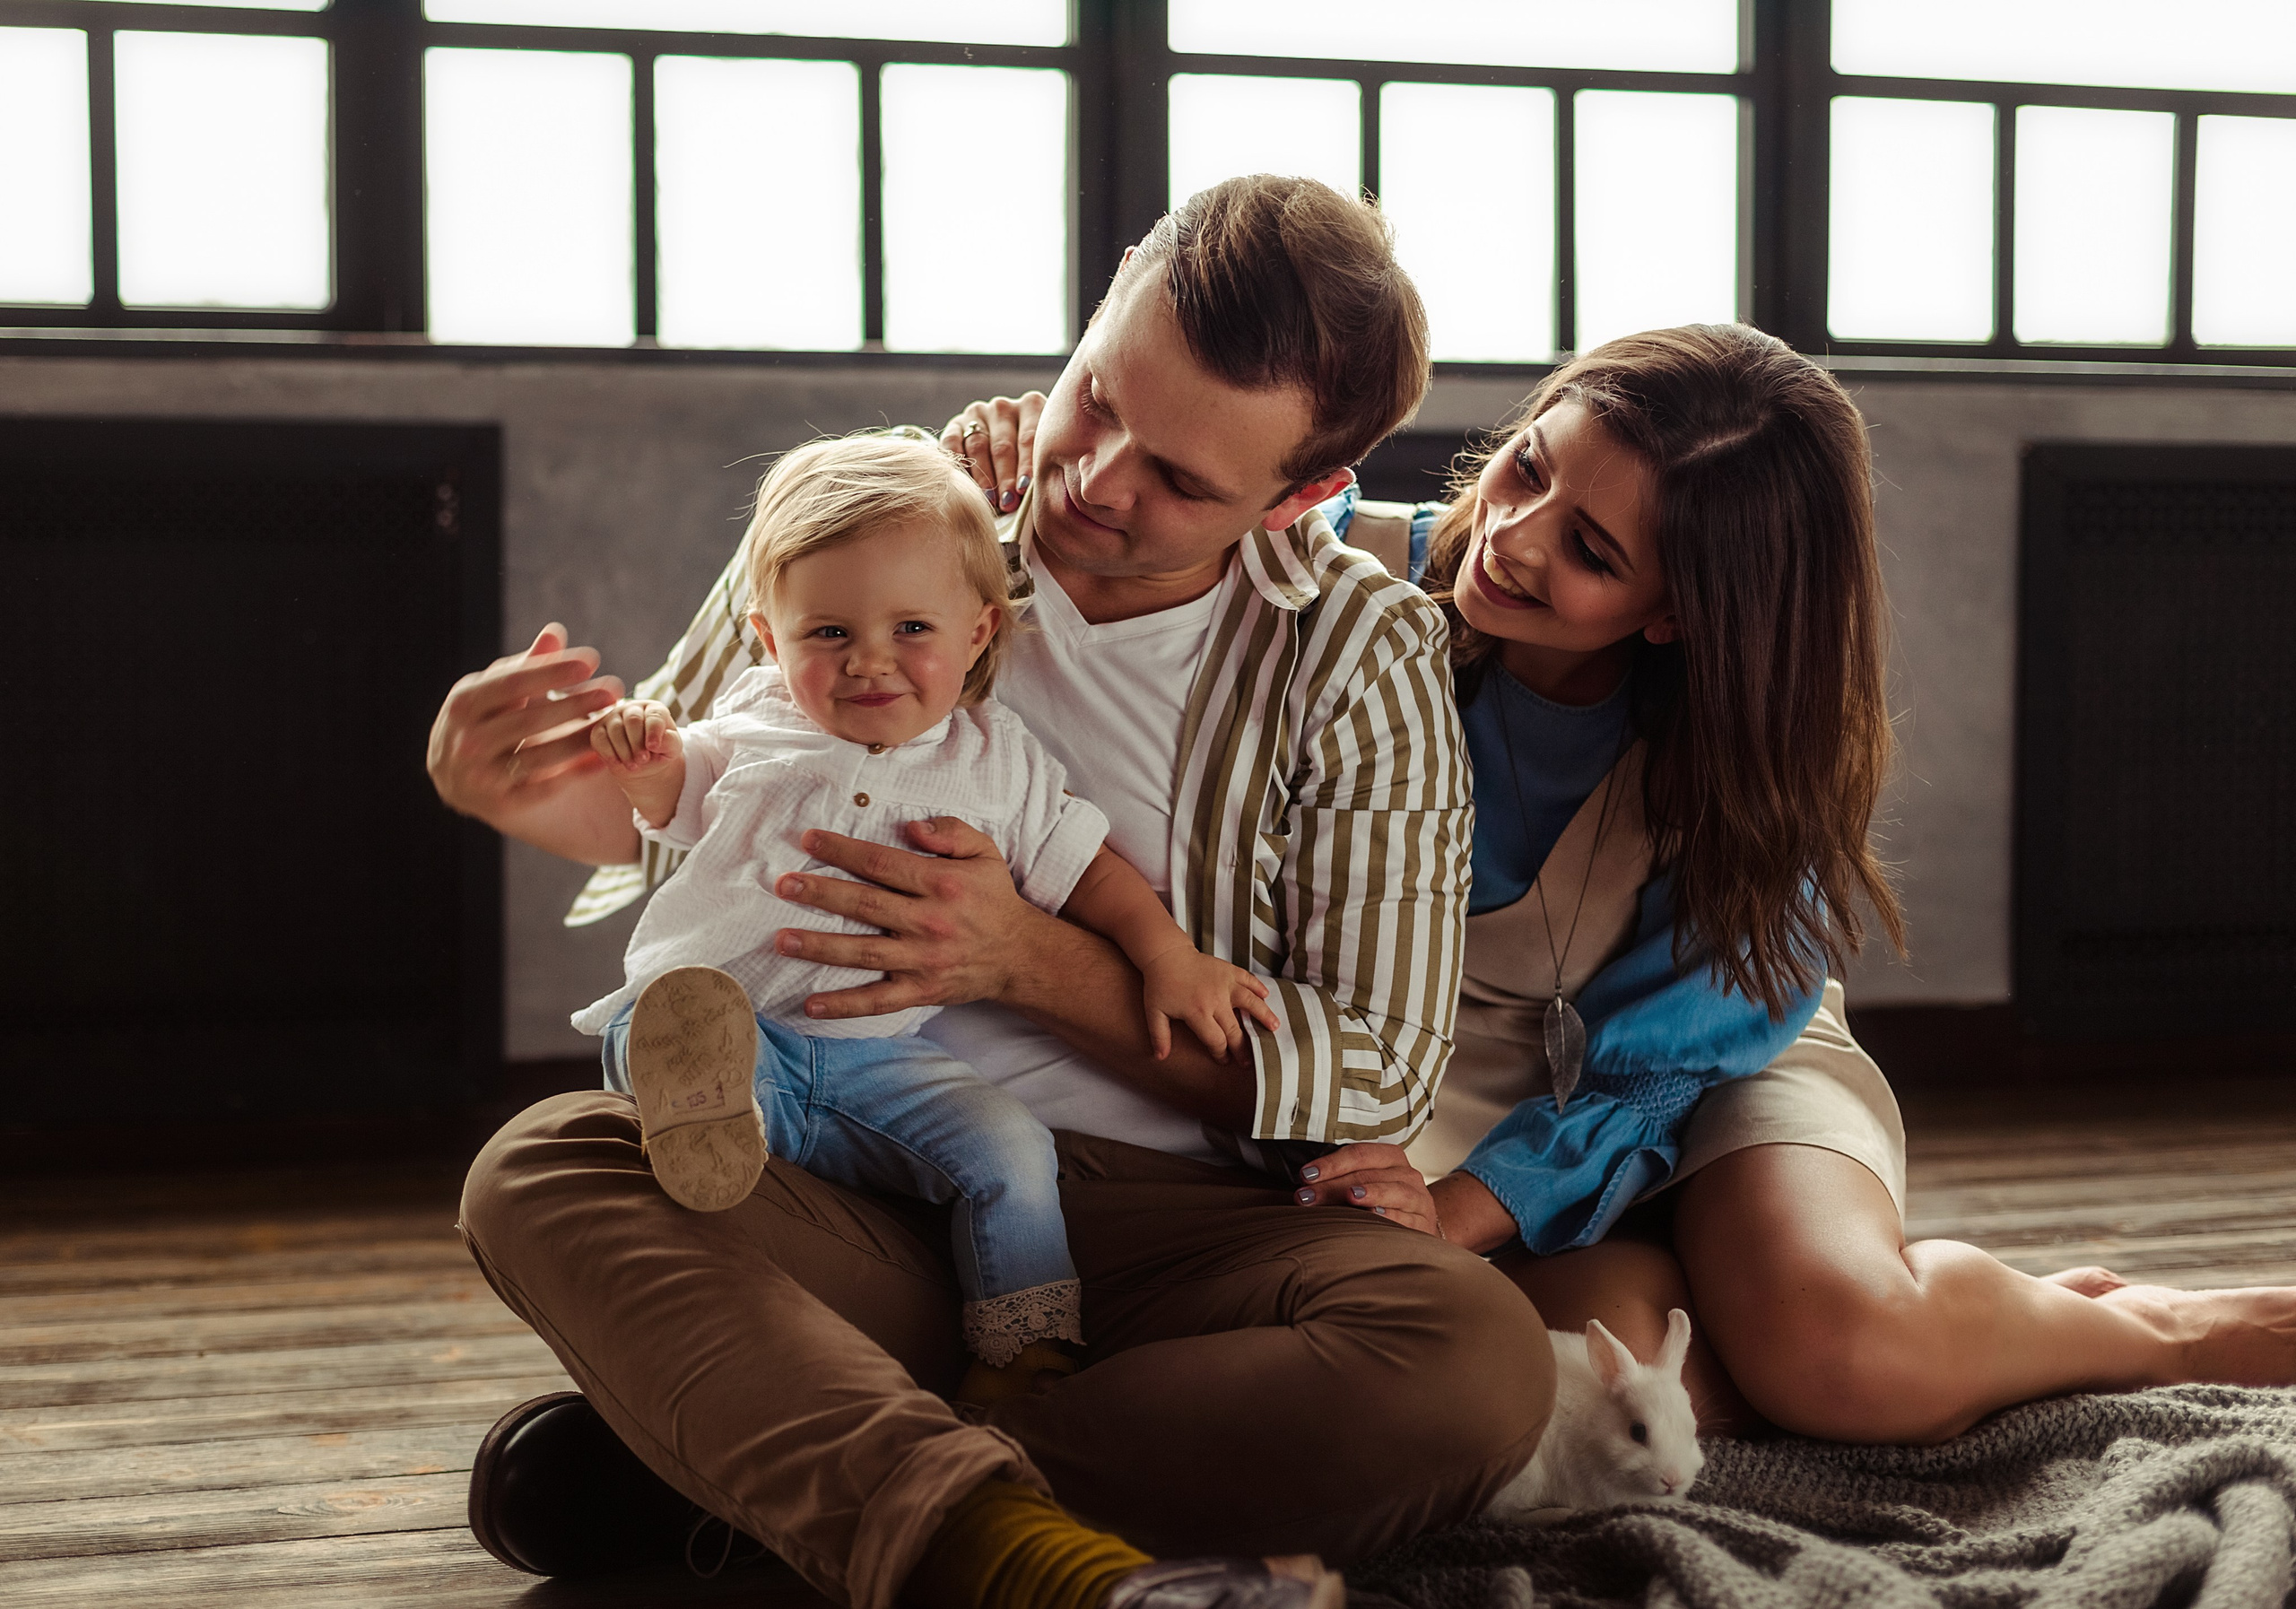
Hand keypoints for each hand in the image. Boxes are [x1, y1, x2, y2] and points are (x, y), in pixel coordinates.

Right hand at [426, 623, 624, 827]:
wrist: (452, 775)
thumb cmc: (481, 718)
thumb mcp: (494, 688)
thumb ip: (526, 664)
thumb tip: (556, 632)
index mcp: (464, 704)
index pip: (512, 683)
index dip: (552, 672)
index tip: (591, 660)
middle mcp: (468, 741)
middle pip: (530, 721)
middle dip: (575, 704)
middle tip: (614, 688)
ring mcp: (482, 776)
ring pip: (540, 756)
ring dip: (581, 738)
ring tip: (613, 719)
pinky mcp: (501, 803)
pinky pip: (545, 787)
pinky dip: (575, 773)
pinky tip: (603, 756)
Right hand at [589, 699, 680, 778]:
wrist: (642, 764)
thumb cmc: (660, 751)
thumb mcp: (672, 748)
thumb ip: (670, 742)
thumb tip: (656, 743)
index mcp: (654, 709)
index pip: (654, 715)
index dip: (653, 731)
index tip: (653, 747)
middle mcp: (633, 708)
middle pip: (633, 720)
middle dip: (637, 742)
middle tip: (643, 760)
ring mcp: (614, 717)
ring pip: (615, 729)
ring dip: (624, 750)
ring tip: (633, 766)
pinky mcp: (599, 729)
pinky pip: (599, 737)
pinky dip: (608, 752)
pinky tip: (617, 762)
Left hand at [773, 817, 1048, 1017]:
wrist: (1020, 955)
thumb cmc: (994, 899)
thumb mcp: (984, 852)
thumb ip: (950, 832)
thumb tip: (910, 826)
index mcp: (942, 884)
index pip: (882, 864)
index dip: (843, 851)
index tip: (808, 841)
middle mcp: (930, 921)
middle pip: (865, 906)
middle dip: (821, 894)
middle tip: (784, 885)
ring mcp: (923, 960)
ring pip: (864, 953)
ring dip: (821, 947)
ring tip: (782, 940)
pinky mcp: (921, 990)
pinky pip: (878, 1001)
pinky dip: (845, 1005)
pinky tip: (811, 1005)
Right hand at [941, 393, 1045, 514]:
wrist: (1005, 450)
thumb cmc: (1032, 462)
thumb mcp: (1042, 456)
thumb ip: (1043, 469)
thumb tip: (1037, 501)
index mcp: (1031, 406)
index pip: (1029, 438)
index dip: (1026, 465)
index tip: (1024, 489)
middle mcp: (1003, 407)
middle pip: (1002, 445)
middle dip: (1005, 477)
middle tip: (1008, 502)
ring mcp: (977, 414)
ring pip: (978, 446)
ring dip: (983, 476)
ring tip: (989, 500)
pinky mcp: (956, 424)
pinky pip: (952, 443)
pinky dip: (958, 463)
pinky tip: (964, 483)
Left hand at [1140, 946, 1277, 1062]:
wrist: (1166, 955)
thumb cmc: (1159, 985)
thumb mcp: (1154, 1012)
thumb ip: (1159, 1036)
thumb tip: (1160, 1057)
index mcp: (1197, 1012)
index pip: (1215, 1039)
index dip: (1221, 1053)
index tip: (1224, 1060)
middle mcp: (1215, 999)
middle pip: (1234, 1028)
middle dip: (1243, 1047)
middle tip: (1249, 1060)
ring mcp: (1224, 983)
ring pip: (1249, 1002)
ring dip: (1263, 1015)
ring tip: (1275, 1027)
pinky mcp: (1229, 970)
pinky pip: (1248, 979)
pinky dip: (1258, 987)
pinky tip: (1266, 996)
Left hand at [1290, 1143, 1440, 1235]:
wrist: (1420, 1222)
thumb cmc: (1384, 1200)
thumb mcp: (1367, 1182)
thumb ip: (1339, 1180)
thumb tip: (1302, 1186)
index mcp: (1390, 1157)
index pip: (1359, 1154)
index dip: (1331, 1163)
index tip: (1305, 1175)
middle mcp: (1407, 1174)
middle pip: (1368, 1174)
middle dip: (1334, 1185)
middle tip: (1306, 1197)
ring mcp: (1418, 1198)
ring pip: (1393, 1191)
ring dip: (1368, 1193)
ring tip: (1349, 1197)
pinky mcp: (1423, 1223)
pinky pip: (1407, 1218)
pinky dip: (1390, 1216)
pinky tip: (1375, 1216)